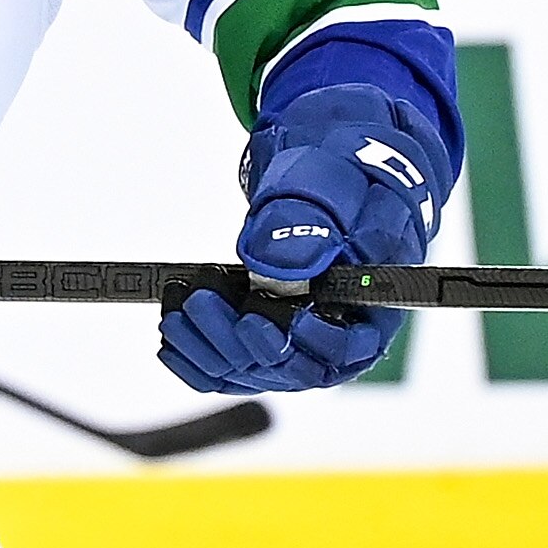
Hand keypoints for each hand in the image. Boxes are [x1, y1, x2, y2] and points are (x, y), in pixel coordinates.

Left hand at [160, 84, 447, 396]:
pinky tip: (171, 338)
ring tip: (177, 315)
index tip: (277, 321)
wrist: (329, 178)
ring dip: (211, 350)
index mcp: (375, 306)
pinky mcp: (264, 339)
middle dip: (244, 342)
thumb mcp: (338, 187)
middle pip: (294, 368)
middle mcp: (338, 336)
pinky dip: (198, 358)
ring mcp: (297, 342)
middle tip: (203, 304)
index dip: (318, 343)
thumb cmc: (348, 180)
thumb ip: (313, 223)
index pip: (352, 348)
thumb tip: (279, 266)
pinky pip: (231, 367)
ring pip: (255, 370)